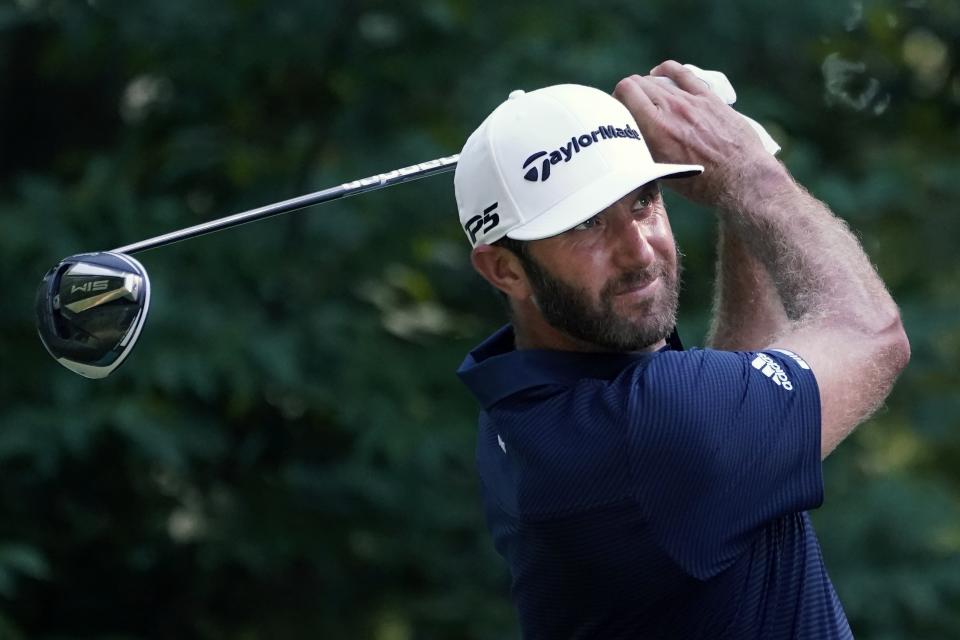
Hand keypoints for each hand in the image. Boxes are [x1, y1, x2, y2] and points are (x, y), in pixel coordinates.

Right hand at [613, 60, 779, 207]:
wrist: (740, 179)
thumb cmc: (702, 184)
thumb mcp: (662, 173)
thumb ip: (643, 150)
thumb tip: (629, 141)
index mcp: (655, 129)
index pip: (625, 91)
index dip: (616, 98)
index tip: (617, 111)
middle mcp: (671, 109)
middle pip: (638, 83)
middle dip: (628, 94)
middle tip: (629, 109)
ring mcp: (691, 101)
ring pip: (657, 79)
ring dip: (646, 86)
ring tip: (645, 99)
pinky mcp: (708, 97)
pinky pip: (682, 73)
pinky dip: (666, 71)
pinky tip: (660, 73)